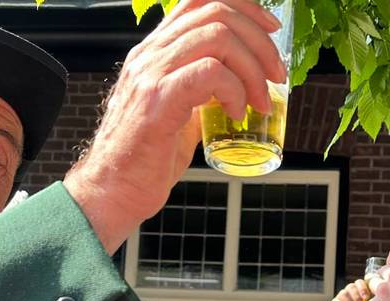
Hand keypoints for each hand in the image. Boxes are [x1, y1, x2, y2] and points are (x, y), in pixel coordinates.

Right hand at [64, 0, 286, 249]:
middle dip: (260, 42)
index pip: (200, 0)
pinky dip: (235, 90)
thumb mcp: (179, 113)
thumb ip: (202, 92)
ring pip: (217, 37)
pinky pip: (210, 73)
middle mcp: (150, 54)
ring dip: (252, 68)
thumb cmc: (146, 159)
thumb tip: (237, 87)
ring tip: (259, 101)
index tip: (271, 31)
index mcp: (155, 52)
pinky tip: (236, 113)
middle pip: (216, 12)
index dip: (244, 7)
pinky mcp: (157, 101)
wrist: (113, 192)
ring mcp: (151, 74)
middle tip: (276, 76)